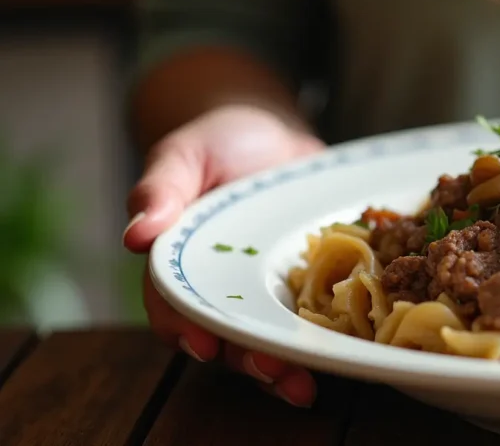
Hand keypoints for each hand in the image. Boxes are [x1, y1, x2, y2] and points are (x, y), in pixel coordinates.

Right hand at [123, 104, 325, 404]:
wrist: (274, 134)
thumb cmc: (218, 141)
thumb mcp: (184, 155)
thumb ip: (160, 189)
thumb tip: (136, 233)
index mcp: (182, 265)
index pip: (175, 306)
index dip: (185, 329)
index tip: (203, 344)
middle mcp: (221, 287)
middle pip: (226, 334)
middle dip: (246, 360)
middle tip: (271, 372)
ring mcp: (265, 289)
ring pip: (268, 337)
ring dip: (282, 366)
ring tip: (302, 386)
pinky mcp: (307, 284)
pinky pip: (311, 319)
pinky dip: (321, 341)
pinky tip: (340, 357)